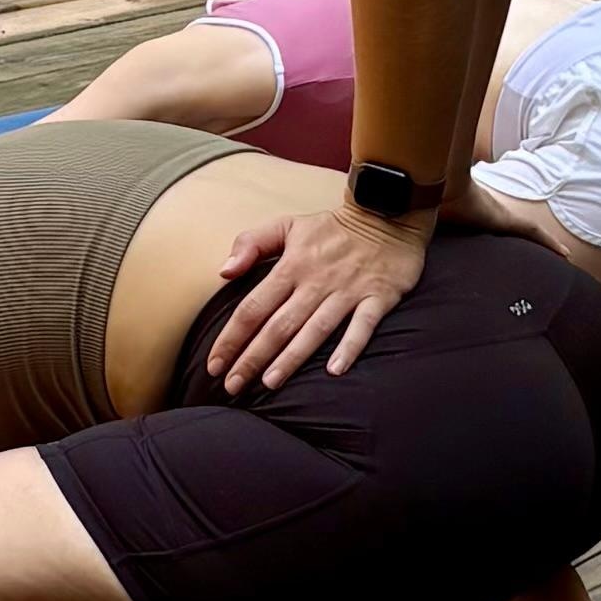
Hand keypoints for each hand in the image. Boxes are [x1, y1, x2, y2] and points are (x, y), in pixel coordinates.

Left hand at [208, 200, 430, 390]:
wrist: (386, 214)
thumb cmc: (330, 228)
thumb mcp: (286, 224)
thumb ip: (251, 244)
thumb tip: (224, 272)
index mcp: (291, 266)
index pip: (253, 307)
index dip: (231, 337)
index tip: (214, 364)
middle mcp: (316, 281)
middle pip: (279, 325)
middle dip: (252, 357)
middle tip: (232, 386)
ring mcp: (348, 291)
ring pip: (315, 330)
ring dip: (292, 358)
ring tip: (270, 383)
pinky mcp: (379, 297)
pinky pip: (363, 326)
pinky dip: (350, 347)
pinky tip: (335, 370)